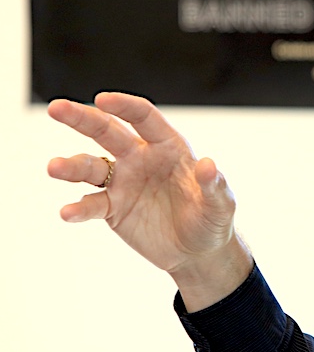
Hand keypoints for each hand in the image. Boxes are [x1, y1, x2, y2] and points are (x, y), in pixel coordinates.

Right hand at [48, 92, 251, 307]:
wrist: (198, 253)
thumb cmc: (213, 220)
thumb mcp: (221, 204)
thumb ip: (214, 185)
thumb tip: (208, 164)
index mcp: (168, 147)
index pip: (144, 118)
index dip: (124, 106)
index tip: (102, 98)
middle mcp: (141, 158)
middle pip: (108, 132)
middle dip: (82, 118)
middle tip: (56, 107)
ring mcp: (123, 182)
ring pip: (91, 167)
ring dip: (71, 166)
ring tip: (53, 167)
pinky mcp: (113, 209)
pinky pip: (91, 204)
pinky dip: (78, 208)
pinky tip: (67, 213)